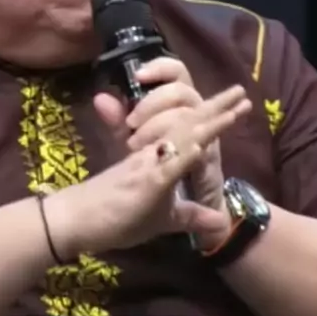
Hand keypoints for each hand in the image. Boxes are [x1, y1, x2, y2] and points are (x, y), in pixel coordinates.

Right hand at [47, 84, 250, 257]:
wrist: (74, 219)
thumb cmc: (114, 215)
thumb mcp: (162, 218)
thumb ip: (189, 215)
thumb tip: (221, 223)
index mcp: (159, 158)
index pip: (189, 130)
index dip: (213, 116)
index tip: (238, 101)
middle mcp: (154, 154)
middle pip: (188, 124)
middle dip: (216, 108)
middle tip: (241, 91)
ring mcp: (148, 167)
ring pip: (178, 139)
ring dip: (206, 125)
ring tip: (231, 109)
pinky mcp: (143, 185)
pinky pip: (164, 167)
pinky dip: (183, 157)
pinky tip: (200, 146)